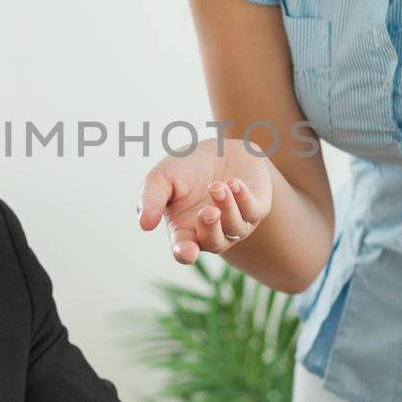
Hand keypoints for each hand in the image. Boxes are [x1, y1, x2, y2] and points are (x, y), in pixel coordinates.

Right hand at [137, 136, 273, 264]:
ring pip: (235, 227)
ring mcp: (236, 222)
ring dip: (226, 207)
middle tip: (207, 212)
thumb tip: (144, 224)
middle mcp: (212, 232)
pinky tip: (233, 183)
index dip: (186, 254)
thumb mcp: (161, 178)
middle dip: (211, 229)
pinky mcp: (256, 207)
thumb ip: (150, 198)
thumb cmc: (184, 168)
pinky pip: (253, 211)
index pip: (185, 251)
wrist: (216, 148)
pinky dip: (243, 198)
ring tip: (217, 186)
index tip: (187, 251)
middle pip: (214, 243)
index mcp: (185, 230)